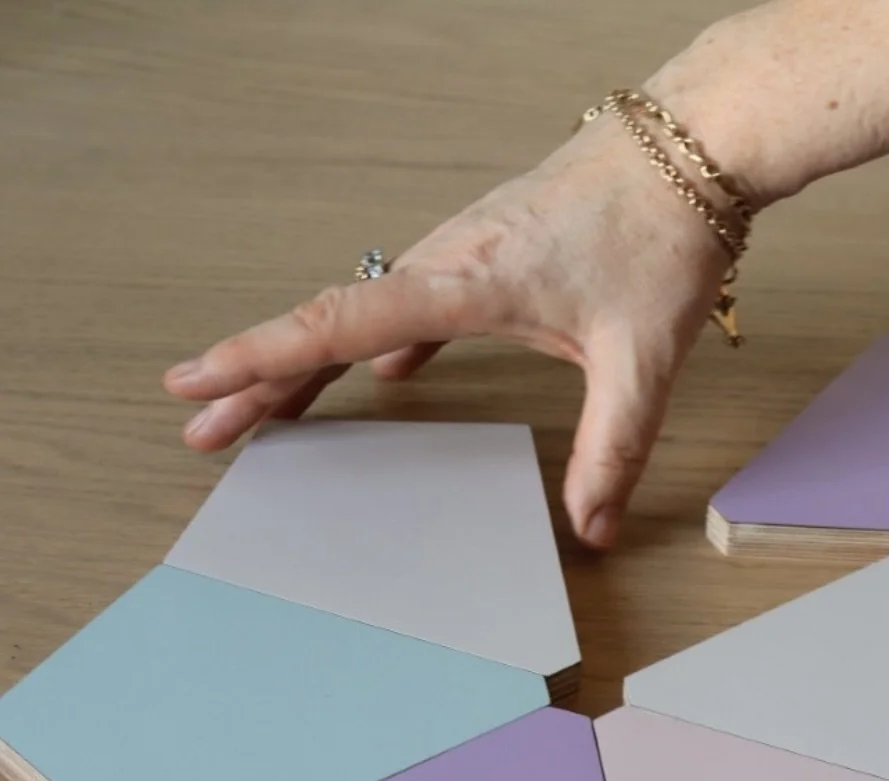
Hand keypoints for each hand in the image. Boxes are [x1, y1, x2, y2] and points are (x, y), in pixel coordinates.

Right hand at [163, 116, 731, 550]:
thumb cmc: (659, 232)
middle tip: (205, 427)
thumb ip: (611, 448)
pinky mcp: (486, 252)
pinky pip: (408, 302)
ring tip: (267, 409)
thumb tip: (592, 526)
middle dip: (259, 379)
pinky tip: (384, 373)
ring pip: (361, 311)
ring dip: (308, 360)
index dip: (262, 359)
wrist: (690, 146)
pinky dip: (378, 341)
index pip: (341, 325)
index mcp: (465, 281)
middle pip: (329, 324)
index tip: (198, 384)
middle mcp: (446, 260)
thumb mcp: (639, 358)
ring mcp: (461, 251)